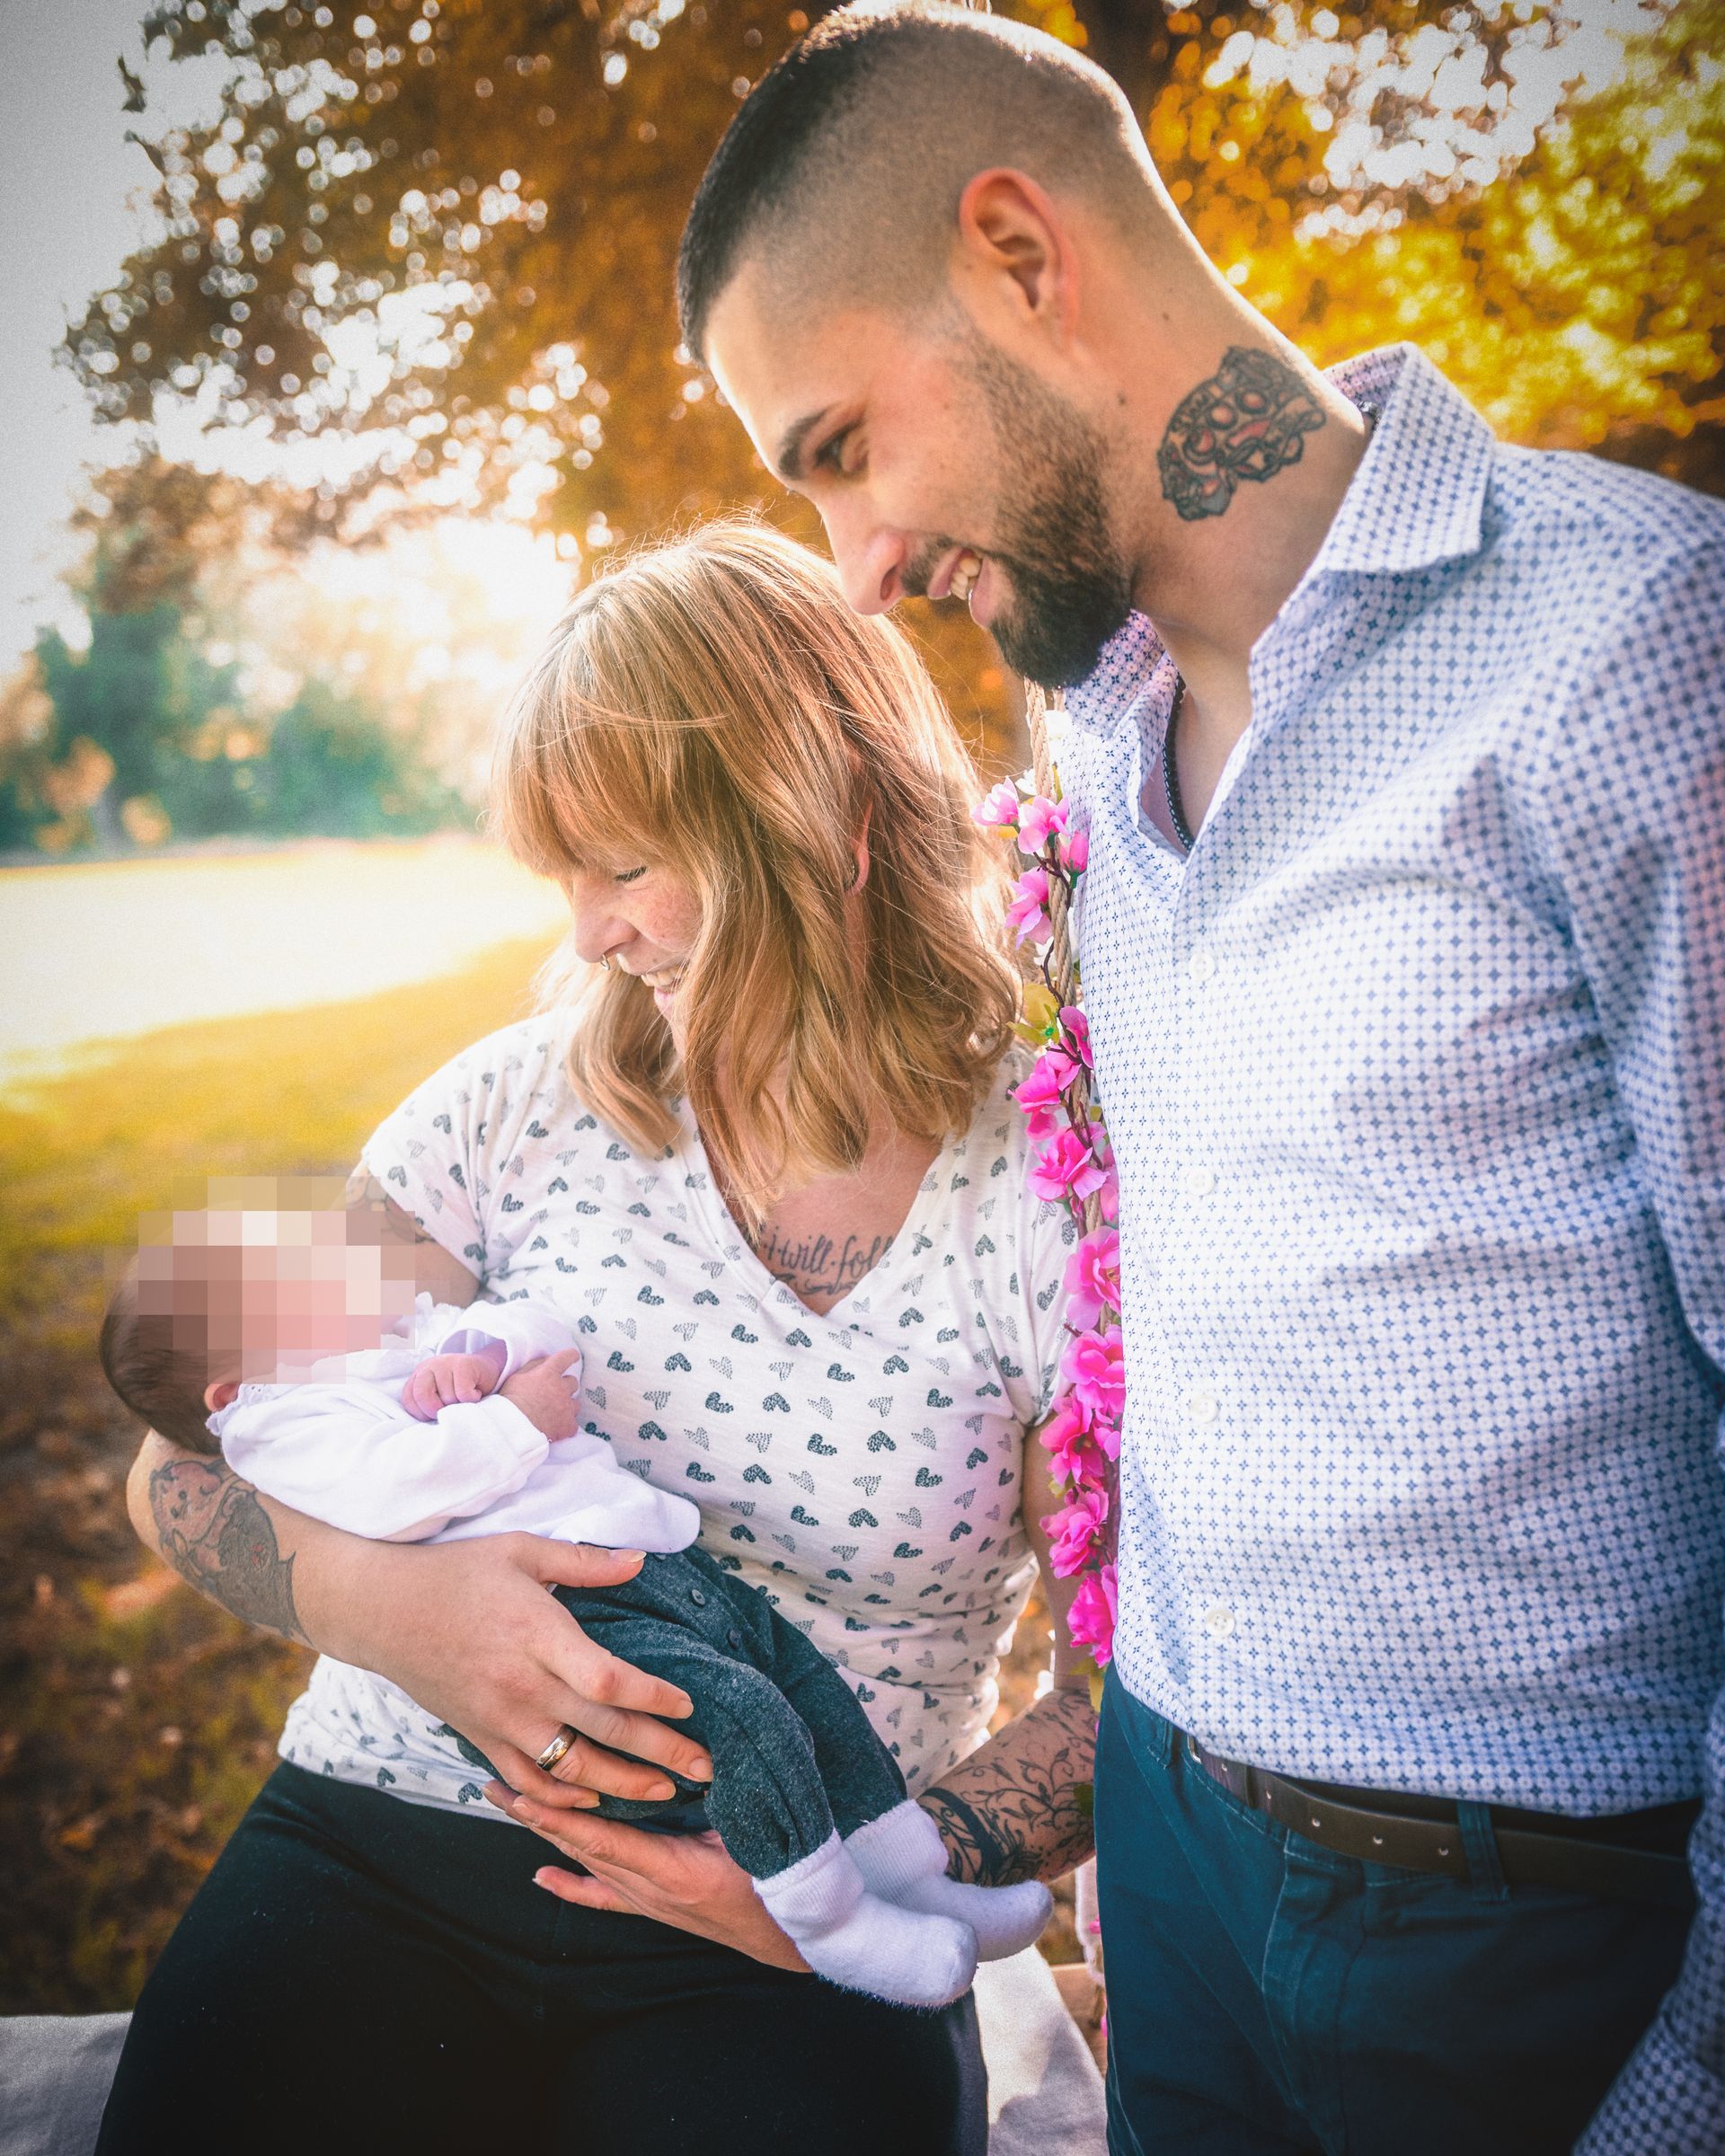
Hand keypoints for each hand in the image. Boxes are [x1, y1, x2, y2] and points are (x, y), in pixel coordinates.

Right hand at [313, 1530, 714, 1805]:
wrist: (380, 1610)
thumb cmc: (455, 1572)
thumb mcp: (522, 1551)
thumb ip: (585, 1561)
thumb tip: (642, 1558)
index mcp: (540, 1637)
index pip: (609, 1682)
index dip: (655, 1700)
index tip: (690, 1706)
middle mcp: (523, 1688)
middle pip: (603, 1734)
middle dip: (662, 1755)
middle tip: (707, 1769)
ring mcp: (500, 1721)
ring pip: (571, 1770)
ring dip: (622, 1787)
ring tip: (665, 1793)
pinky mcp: (480, 1739)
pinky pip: (526, 1783)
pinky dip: (562, 1799)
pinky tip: (594, 1800)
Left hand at [401, 1348, 505, 1421]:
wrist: (487, 1370)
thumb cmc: (461, 1388)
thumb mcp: (439, 1396)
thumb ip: (428, 1405)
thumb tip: (428, 1426)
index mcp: (419, 1376)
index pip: (409, 1399)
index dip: (422, 1414)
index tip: (435, 1416)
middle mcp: (429, 1367)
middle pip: (421, 1395)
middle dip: (436, 1411)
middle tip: (449, 1411)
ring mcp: (445, 1363)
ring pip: (447, 1397)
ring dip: (458, 1405)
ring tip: (464, 1399)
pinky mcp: (463, 1364)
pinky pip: (463, 1393)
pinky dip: (471, 1399)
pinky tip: (474, 1393)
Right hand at [498, 1353, 584, 1441]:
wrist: (511, 1428)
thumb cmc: (509, 1402)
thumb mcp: (516, 1377)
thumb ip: (534, 1366)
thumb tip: (547, 1359)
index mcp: (548, 1373)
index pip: (566, 1357)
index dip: (570, 1356)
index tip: (572, 1357)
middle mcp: (561, 1388)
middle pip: (572, 1382)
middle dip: (564, 1387)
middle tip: (551, 1395)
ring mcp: (566, 1407)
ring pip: (575, 1404)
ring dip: (566, 1406)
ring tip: (552, 1413)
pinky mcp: (568, 1425)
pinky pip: (572, 1424)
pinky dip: (565, 1426)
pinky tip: (554, 1428)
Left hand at [501, 1798, 810, 1972]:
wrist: (797, 1932)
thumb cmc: (781, 1875)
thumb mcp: (755, 1829)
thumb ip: (724, 1794)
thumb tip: (697, 1752)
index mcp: (674, 1870)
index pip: (603, 1839)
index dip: (560, 1816)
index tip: (522, 1793)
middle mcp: (652, 1890)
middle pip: (581, 1847)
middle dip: (535, 1814)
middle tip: (494, 1783)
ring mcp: (650, 1901)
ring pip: (587, 1862)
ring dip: (547, 1833)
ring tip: (509, 1804)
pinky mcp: (657, 1907)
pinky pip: (605, 1895)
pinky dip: (571, 1885)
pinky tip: (542, 1877)